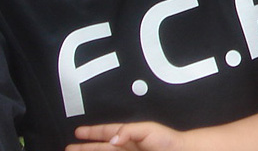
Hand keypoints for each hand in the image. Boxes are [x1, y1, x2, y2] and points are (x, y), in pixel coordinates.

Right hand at [66, 122, 184, 150]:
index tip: (78, 131)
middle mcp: (125, 146)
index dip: (92, 132)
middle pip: (100, 147)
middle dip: (84, 147)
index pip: (106, 132)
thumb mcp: (148, 130)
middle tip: (69, 148)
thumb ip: (129, 131)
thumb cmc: (168, 141)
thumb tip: (111, 139)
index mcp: (129, 134)